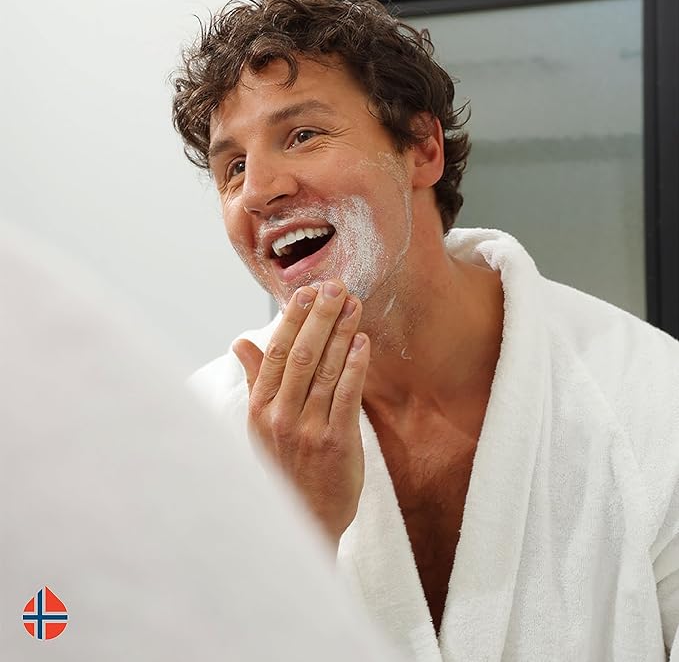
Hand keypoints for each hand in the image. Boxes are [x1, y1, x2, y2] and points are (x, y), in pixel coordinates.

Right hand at [232, 280, 369, 547]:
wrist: (303, 522)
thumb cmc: (284, 470)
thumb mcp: (260, 426)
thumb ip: (256, 380)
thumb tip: (242, 341)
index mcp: (259, 409)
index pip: (275, 354)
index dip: (291, 320)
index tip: (305, 292)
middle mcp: (279, 416)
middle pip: (301, 355)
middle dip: (320, 316)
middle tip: (336, 286)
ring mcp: (307, 430)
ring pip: (326, 370)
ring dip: (341, 333)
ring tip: (353, 304)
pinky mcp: (336, 443)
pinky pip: (347, 396)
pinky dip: (355, 366)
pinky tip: (363, 342)